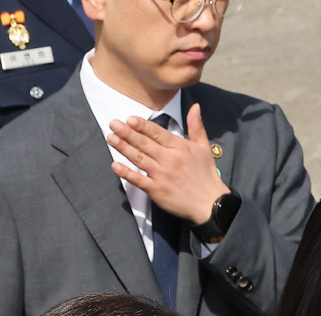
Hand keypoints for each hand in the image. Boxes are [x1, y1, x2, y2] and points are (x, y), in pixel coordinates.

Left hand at [107, 103, 229, 226]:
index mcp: (179, 147)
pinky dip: (126, 173)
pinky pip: (138, 180)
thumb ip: (196, 126)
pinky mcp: (157, 191)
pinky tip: (115, 165)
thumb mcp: (204, 147)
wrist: (210, 203)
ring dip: (123, 148)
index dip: (142, 125)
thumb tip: (195, 107)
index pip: (157, 133)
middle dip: (127, 133)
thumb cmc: (206, 175)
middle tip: (113, 124)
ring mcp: (162, 175)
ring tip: (111, 138)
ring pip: (139, 158)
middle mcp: (169, 159)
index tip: (129, 119)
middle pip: (144, 143)